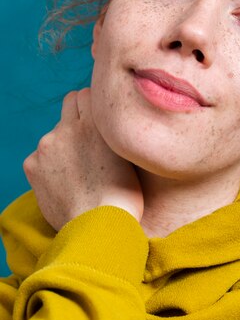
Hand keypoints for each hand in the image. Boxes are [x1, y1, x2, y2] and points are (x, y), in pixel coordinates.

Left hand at [23, 88, 143, 230]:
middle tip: (88, 142)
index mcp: (96, 122)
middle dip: (77, 116)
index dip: (95, 108)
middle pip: (70, 102)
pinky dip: (49, 165)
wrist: (99, 226)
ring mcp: (47, 145)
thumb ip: (113, 134)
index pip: (88, 93)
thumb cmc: (124, 197)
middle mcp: (68, 126)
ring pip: (54, 132)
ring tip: (79, 172)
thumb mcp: (128, 154)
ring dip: (63, 143)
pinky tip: (64, 183)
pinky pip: (40, 155)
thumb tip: (109, 126)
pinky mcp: (32, 164)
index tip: (101, 123)